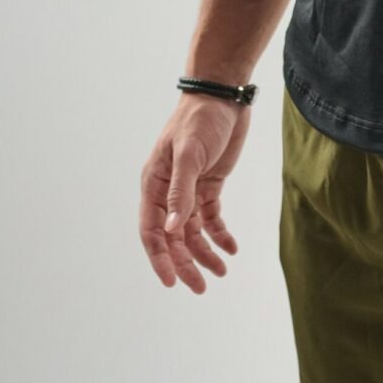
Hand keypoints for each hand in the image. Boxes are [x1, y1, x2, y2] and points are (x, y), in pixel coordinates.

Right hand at [138, 94, 251, 291]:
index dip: (159, 258)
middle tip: (201, 287)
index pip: (151, 230)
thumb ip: (181, 191)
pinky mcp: (209, 183)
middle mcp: (168, 190)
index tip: (172, 282)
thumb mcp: (189, 154)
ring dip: (205, 252)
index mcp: (154, 184)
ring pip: (193, 231)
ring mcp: (189, 188)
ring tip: (222, 271)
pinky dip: (220, 233)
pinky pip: (211, 217)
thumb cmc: (200, 119)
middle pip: (173, 237)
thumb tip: (171, 229)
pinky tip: (231, 247)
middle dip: (186, 262)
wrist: (224, 95)